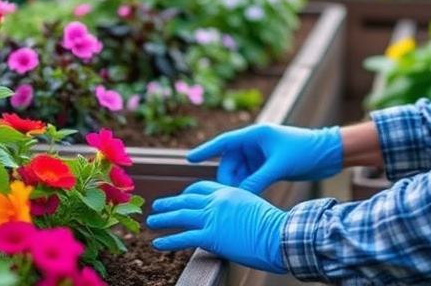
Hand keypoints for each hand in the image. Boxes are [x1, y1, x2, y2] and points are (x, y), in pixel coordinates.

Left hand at [148, 180, 287, 273]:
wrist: (279, 235)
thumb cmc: (273, 225)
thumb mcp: (253, 207)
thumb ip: (238, 207)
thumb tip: (233, 217)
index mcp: (228, 191)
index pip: (201, 187)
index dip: (187, 192)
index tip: (179, 197)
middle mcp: (217, 201)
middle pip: (187, 199)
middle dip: (170, 202)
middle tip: (156, 205)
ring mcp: (213, 217)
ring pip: (181, 215)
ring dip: (163, 219)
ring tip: (151, 222)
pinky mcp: (211, 236)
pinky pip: (184, 237)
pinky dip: (168, 240)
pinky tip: (157, 244)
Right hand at [187, 124, 342, 192]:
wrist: (329, 153)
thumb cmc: (306, 151)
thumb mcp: (279, 166)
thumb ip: (258, 179)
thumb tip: (240, 195)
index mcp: (255, 134)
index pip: (224, 142)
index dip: (205, 150)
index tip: (189, 158)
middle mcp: (255, 143)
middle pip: (230, 161)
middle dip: (227, 178)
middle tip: (227, 195)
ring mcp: (261, 154)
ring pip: (239, 171)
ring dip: (238, 184)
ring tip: (239, 199)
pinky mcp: (268, 165)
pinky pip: (250, 176)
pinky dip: (247, 186)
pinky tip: (248, 198)